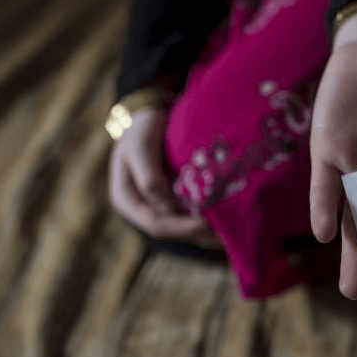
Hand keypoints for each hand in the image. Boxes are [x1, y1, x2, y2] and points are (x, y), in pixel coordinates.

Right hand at [108, 106, 219, 247]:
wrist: (150, 120)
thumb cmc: (142, 129)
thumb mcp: (139, 145)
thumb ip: (149, 176)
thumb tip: (167, 207)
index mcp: (126, 199)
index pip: (155, 223)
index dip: (180, 227)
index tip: (205, 223)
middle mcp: (142, 207)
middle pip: (173, 230)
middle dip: (198, 234)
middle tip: (225, 235)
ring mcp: (159, 204)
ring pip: (183, 225)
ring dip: (207, 232)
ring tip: (230, 233)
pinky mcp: (176, 199)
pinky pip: (191, 215)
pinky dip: (208, 219)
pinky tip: (227, 221)